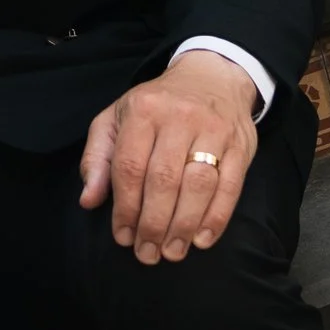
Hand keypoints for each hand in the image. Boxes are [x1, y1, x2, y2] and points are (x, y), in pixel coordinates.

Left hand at [79, 50, 257, 262]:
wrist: (212, 76)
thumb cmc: (157, 105)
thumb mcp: (117, 118)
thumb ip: (98, 158)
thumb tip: (89, 200)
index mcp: (143, 110)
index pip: (130, 167)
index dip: (125, 207)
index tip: (123, 236)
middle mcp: (179, 117)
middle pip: (163, 180)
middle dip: (153, 224)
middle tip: (147, 253)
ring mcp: (214, 130)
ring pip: (198, 185)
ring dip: (183, 226)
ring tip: (172, 251)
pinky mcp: (241, 144)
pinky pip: (230, 187)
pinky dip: (216, 218)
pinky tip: (201, 239)